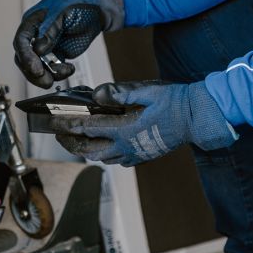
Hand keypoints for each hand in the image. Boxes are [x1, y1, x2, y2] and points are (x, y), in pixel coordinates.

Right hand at [13, 0, 124, 88]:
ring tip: (64, 72)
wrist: (98, 9)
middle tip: (46, 80)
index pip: (21, 41)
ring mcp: (46, 46)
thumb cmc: (79, 3)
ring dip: (47, 75)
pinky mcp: (57, 54)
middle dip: (34, 72)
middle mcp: (36, 35)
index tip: (36, 69)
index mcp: (32, 21)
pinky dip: (59, 73)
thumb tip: (38, 49)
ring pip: (37, 67)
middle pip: (25, 58)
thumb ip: (50, 30)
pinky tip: (70, 68)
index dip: (26, 57)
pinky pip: (52, 69)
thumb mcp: (63, 12)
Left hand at [50, 80, 236, 165]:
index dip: (68, 125)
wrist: (198, 119)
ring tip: (74, 141)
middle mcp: (126, 146)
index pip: (88, 128)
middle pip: (89, 149)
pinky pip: (116, 160)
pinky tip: (102, 148)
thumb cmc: (175, 102)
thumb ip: (120, 92)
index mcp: (125, 129)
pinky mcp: (142, 156)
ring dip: (85, 150)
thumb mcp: (147, 91)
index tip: (55, 122)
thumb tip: (97, 94)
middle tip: (58, 135)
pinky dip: (103, 155)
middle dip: (70, 143)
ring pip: (101, 158)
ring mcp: (134, 154)